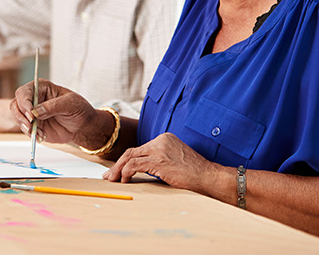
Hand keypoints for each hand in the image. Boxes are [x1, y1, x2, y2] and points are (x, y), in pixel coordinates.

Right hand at [10, 80, 103, 149]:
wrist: (82, 126)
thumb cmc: (78, 109)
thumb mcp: (70, 104)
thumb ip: (53, 106)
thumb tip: (36, 112)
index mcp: (41, 88)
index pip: (24, 92)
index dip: (24, 103)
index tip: (31, 115)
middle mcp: (33, 99)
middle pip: (16, 105)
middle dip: (21, 117)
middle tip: (30, 126)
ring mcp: (31, 112)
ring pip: (18, 118)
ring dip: (26, 127)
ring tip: (39, 134)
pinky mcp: (33, 125)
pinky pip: (25, 130)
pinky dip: (31, 134)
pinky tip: (42, 136)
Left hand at [103, 133, 225, 192]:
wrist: (208, 177)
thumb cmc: (194, 173)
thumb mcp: (174, 160)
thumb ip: (159, 160)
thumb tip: (140, 169)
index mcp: (164, 138)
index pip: (139, 149)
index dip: (126, 160)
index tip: (118, 170)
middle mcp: (160, 141)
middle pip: (132, 151)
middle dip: (118, 164)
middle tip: (109, 176)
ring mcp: (159, 150)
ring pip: (129, 157)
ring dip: (118, 169)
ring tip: (113, 180)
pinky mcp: (158, 161)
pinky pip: (134, 165)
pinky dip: (126, 172)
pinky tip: (125, 180)